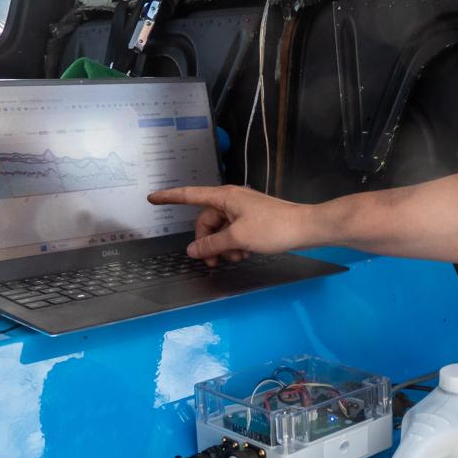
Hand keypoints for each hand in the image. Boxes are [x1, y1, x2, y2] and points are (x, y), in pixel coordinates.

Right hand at [147, 185, 311, 262]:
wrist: (305, 228)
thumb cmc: (273, 228)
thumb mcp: (238, 238)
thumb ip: (212, 245)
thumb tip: (193, 251)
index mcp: (224, 197)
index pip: (190, 195)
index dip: (170, 197)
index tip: (152, 197)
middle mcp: (231, 200)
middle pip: (206, 221)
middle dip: (207, 242)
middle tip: (213, 262)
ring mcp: (243, 210)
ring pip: (221, 230)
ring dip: (223, 246)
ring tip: (235, 258)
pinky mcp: (253, 220)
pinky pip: (234, 233)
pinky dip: (235, 245)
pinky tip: (244, 255)